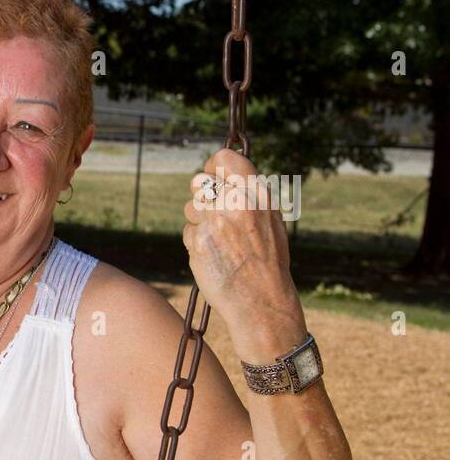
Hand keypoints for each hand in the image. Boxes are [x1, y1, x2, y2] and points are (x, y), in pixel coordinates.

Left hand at [183, 148, 306, 360]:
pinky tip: (214, 254)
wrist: (261, 300)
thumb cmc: (267, 260)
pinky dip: (197, 241)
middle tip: (214, 212)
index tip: (213, 175)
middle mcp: (235, 204)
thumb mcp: (270, 220)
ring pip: (190, 208)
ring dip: (199, 220)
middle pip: (199, 182)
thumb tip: (223, 175)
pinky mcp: (198, 243)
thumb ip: (248, 195)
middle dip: (202, 195)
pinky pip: (188, 231)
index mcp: (257, 194)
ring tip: (220, 239)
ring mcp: (214, 223)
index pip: (224, 158)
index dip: (214, 166)